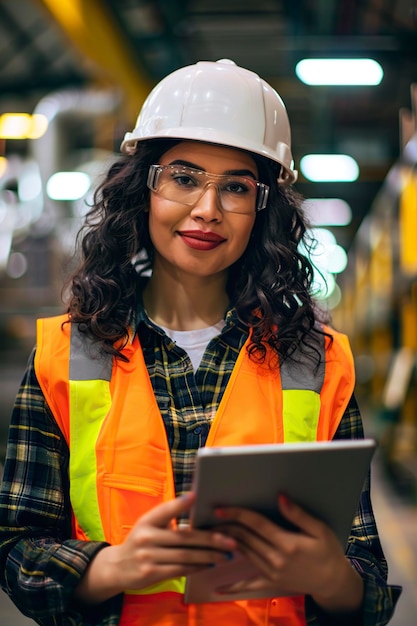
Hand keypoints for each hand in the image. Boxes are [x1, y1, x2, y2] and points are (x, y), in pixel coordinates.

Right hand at [75, 493, 235, 604]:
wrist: (118, 567)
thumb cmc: (141, 541)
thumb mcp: (148, 524)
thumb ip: (168, 516)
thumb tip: (196, 504)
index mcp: (147, 521)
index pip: (166, 509)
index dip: (181, 503)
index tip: (197, 496)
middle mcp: (146, 537)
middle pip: (185, 538)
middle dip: (211, 540)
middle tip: (231, 541)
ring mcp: (147, 556)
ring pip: (186, 556)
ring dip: (209, 556)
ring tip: (226, 555)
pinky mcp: (150, 574)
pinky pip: (180, 570)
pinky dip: (197, 567)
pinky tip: (210, 564)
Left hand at [213, 494, 362, 612]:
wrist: (333, 581)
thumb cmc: (328, 552)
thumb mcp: (320, 529)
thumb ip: (298, 514)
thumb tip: (280, 497)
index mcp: (288, 543)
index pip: (256, 524)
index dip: (237, 514)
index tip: (221, 507)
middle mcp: (276, 558)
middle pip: (245, 538)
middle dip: (227, 525)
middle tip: (212, 516)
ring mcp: (272, 572)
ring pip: (243, 553)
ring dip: (227, 542)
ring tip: (213, 532)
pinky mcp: (271, 583)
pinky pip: (249, 584)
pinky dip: (233, 586)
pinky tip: (219, 588)